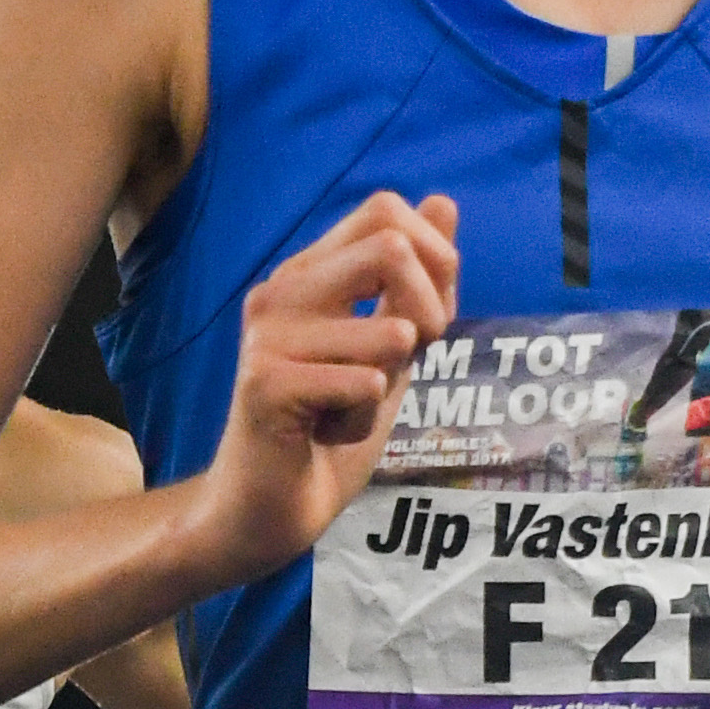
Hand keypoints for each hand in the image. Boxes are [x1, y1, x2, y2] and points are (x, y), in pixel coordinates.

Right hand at [183, 190, 458, 585]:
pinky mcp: (265, 384)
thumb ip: (416, 280)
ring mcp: (267, 335)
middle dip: (429, 312)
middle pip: (390, 247)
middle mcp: (280, 290)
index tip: (429, 319)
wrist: (268, 508)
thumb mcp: (390, 346)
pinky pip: (363, 385)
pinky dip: (363, 420)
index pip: (385, 211)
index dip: (435, 258)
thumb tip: (444, 200)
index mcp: (308, 272)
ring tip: (349, 408)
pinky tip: (325, 433)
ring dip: (389, 384)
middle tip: (408, 361)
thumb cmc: (329, 427)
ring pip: (388, 332)